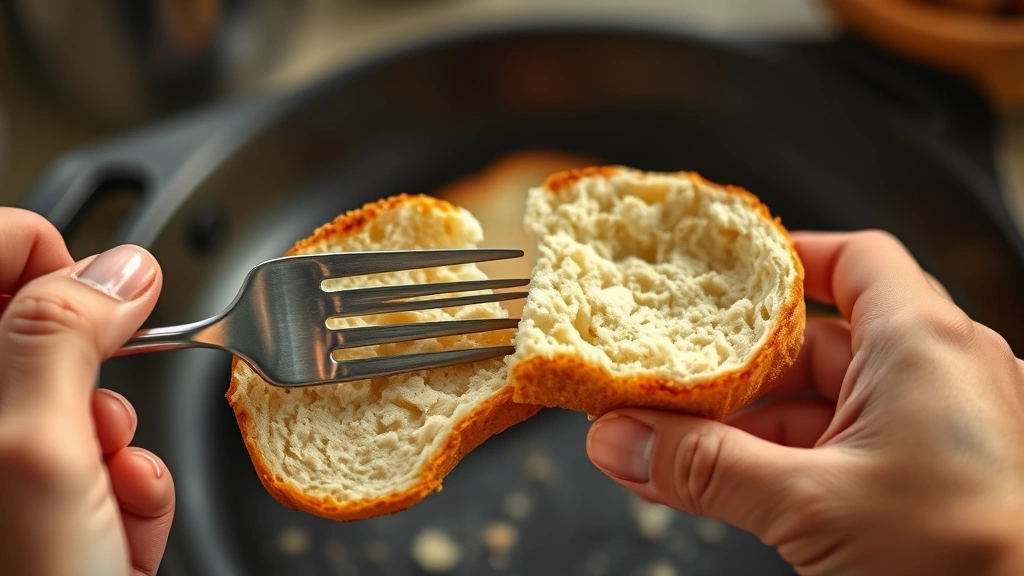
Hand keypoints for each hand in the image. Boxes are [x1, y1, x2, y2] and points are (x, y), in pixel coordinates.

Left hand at [0, 208, 173, 575]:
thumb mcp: (37, 451)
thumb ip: (61, 336)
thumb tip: (118, 269)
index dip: (56, 263)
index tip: (100, 309)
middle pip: (56, 328)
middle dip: (103, 382)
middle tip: (96, 432)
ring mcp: (15, 458)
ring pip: (95, 401)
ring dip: (125, 454)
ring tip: (110, 505)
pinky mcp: (51, 497)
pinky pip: (111, 460)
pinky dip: (134, 496)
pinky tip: (118, 536)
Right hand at [586, 230, 1023, 575]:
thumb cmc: (967, 564)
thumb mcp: (810, 505)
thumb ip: (702, 469)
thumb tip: (618, 439)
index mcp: (926, 344)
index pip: (852, 259)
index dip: (782, 259)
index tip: (716, 276)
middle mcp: (941, 372)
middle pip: (820, 338)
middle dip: (736, 365)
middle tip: (668, 379)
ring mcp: (938, 427)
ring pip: (825, 401)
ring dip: (748, 423)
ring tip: (673, 444)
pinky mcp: (931, 477)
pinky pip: (843, 447)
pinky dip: (782, 459)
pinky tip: (719, 482)